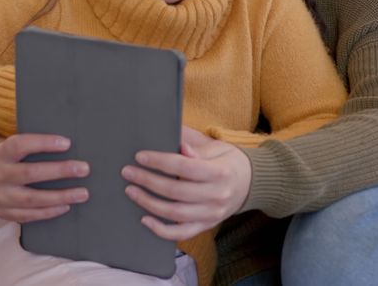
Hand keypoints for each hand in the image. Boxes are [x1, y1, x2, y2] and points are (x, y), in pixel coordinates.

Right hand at [0, 133, 89, 222]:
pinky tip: (66, 206)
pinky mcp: (2, 212)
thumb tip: (70, 146)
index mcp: (1, 153)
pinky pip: (28, 215)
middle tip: (83, 169)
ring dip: (59, 196)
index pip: (19, 145)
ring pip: (31, 199)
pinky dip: (49, 211)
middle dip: (59, 171)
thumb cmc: (19, 159)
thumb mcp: (22, 148)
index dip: (43, 143)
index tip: (67, 144)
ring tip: (82, 193)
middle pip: (29, 173)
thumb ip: (39, 147)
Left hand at [121, 126, 251, 240]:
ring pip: (175, 213)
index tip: (140, 156)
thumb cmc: (227, 161)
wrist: (249, 183)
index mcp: (220, 172)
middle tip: (128, 172)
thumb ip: (196, 147)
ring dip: (149, 203)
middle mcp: (217, 195)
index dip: (160, 162)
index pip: (184, 167)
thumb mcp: (217, 148)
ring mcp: (212, 214)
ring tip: (132, 191)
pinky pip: (181, 233)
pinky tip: (145, 219)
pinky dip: (161, 229)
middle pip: (176, 191)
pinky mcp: (206, 226)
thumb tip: (178, 143)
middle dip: (148, 181)